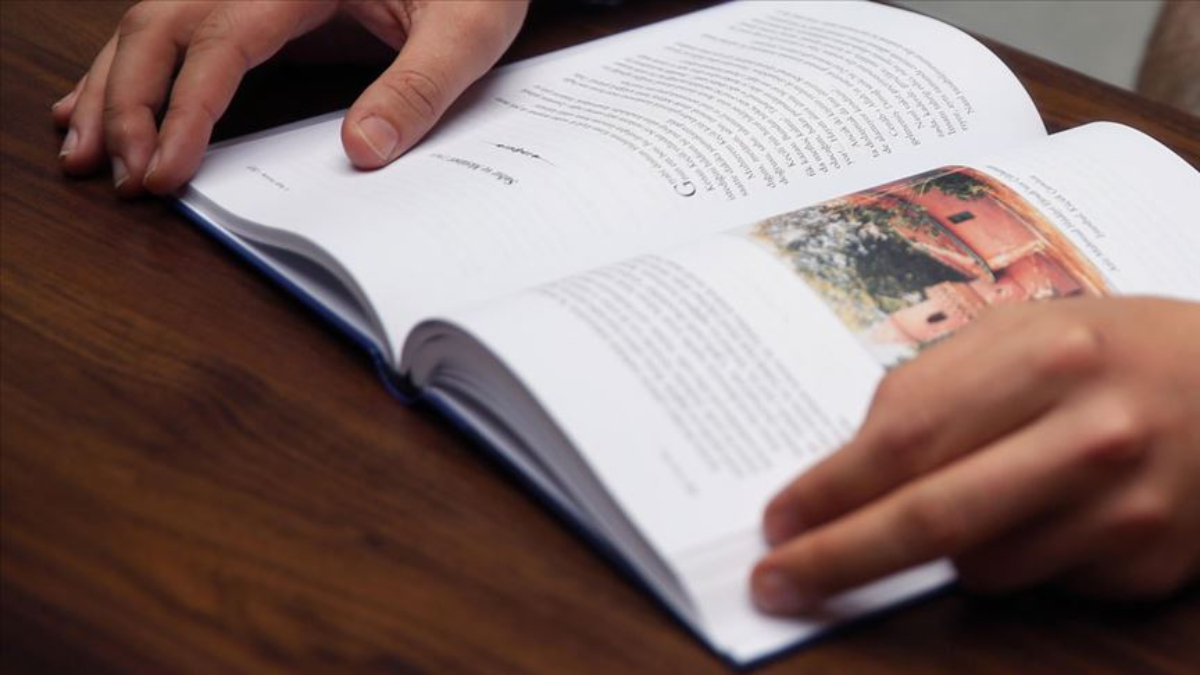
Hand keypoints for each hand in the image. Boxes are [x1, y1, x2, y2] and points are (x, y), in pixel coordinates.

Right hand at [50, 0, 528, 195]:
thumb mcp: (468, 31)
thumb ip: (419, 88)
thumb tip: (362, 152)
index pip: (221, 42)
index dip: (184, 109)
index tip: (166, 171)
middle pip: (163, 24)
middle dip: (128, 102)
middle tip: (120, 176)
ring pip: (154, 20)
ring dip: (113, 85)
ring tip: (83, 150)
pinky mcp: (261, 3)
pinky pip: (181, 28)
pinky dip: (136, 67)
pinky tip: (100, 100)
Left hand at [752, 297, 1199, 613]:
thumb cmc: (1107, 353)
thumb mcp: (1022, 333)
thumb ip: (933, 387)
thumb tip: (843, 466)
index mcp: (1045, 356)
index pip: (906, 437)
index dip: (829, 488)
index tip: (776, 521)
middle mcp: (1091, 433)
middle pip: (933, 516)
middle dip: (838, 558)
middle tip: (774, 583)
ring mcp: (1127, 506)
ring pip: (978, 566)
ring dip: (937, 553)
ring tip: (968, 500)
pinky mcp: (1148, 562)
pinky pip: (1034, 582)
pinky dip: (1006, 559)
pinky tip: (1037, 514)